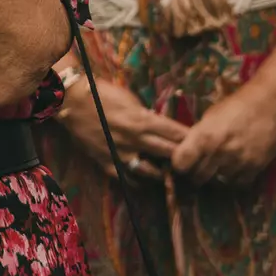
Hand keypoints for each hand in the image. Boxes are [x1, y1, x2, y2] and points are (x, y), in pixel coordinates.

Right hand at [55, 76, 185, 180]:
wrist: (70, 99)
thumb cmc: (102, 93)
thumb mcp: (130, 100)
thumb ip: (147, 116)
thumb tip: (162, 127)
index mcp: (143, 120)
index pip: (178, 134)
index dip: (193, 141)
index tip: (204, 146)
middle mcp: (135, 139)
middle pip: (169, 153)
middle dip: (185, 160)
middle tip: (196, 166)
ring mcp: (120, 152)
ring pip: (150, 171)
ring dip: (163, 174)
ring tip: (171, 175)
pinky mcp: (105, 160)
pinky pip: (125, 176)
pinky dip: (137, 181)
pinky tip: (144, 182)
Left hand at [170, 91, 275, 186]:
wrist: (271, 103)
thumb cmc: (236, 105)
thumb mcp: (209, 117)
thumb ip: (198, 137)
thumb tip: (186, 152)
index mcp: (203, 137)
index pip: (181, 163)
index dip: (180, 165)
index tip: (183, 162)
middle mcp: (219, 152)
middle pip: (198, 177)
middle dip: (196, 173)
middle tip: (200, 166)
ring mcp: (239, 161)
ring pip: (218, 181)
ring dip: (217, 175)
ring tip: (220, 164)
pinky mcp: (257, 166)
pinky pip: (239, 182)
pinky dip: (235, 178)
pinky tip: (234, 167)